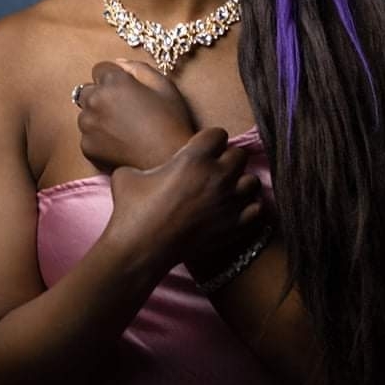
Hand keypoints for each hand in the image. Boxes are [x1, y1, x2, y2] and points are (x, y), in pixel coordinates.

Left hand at [76, 59, 195, 172]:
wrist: (167, 161)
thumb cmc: (170, 122)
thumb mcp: (163, 85)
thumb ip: (138, 68)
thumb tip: (118, 64)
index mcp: (113, 81)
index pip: (100, 69)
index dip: (114, 78)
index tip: (125, 90)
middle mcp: (95, 100)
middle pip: (88, 91)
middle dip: (102, 96)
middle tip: (124, 110)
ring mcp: (88, 124)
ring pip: (86, 114)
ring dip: (98, 117)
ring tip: (123, 129)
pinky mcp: (87, 147)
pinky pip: (87, 137)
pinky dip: (99, 139)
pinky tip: (120, 144)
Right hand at [106, 127, 263, 274]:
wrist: (140, 249)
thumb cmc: (131, 210)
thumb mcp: (127, 174)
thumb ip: (144, 164)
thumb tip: (142, 168)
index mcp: (195, 157)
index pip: (219, 134)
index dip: (209, 141)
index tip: (201, 151)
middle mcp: (218, 176)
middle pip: (239, 155)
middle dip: (227, 160)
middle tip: (212, 171)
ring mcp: (229, 202)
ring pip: (252, 182)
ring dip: (240, 184)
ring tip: (225, 191)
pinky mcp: (234, 227)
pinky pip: (257, 209)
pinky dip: (247, 208)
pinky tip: (232, 210)